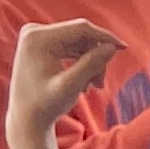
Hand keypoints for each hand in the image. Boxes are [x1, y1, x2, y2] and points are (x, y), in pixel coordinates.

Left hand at [4, 20, 123, 148]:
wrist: (25, 120)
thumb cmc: (45, 106)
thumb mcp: (70, 86)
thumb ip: (91, 64)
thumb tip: (112, 46)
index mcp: (37, 38)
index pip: (80, 29)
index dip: (105, 36)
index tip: (124, 48)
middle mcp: (33, 32)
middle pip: (79, 35)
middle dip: (95, 56)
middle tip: (100, 82)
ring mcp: (35, 37)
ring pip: (77, 42)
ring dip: (89, 62)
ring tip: (93, 86)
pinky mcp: (39, 44)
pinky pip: (69, 47)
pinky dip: (80, 62)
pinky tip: (83, 82)